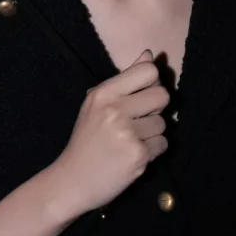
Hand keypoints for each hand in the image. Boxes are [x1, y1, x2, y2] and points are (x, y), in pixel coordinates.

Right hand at [52, 50, 170, 216]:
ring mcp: (127, 133)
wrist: (71, 181)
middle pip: (162, 95)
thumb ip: (126, 80)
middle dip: (155, 109)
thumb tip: (149, 54)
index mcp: (103, 93)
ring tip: (130, 142)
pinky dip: (152, 151)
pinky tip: (133, 155)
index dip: (150, 84)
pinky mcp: (138, 155)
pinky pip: (162, 144)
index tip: (139, 98)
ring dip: (152, 134)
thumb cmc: (87, 141)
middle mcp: (114, 110)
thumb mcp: (98, 105)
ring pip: (163, 123)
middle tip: (137, 122)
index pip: (148, 71)